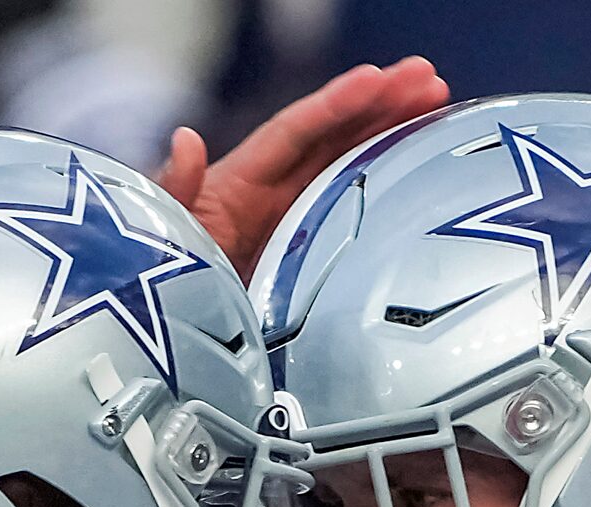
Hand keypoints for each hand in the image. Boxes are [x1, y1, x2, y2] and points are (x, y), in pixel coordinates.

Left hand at [156, 58, 449, 281]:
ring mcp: (288, 229)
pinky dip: (382, 190)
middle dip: (379, 105)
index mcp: (237, 187)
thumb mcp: (159, 235)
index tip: (378, 79)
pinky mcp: (302, 264)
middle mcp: (268, 200)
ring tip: (437, 105)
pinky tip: (417, 176)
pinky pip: (347, 218)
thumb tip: (185, 140)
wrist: (163, 343)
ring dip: (390, 134)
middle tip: (429, 80)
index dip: (336, 105)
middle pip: (332, 139)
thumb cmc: (153, 289)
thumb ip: (172, 190)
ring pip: (347, 168)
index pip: (296, 134)